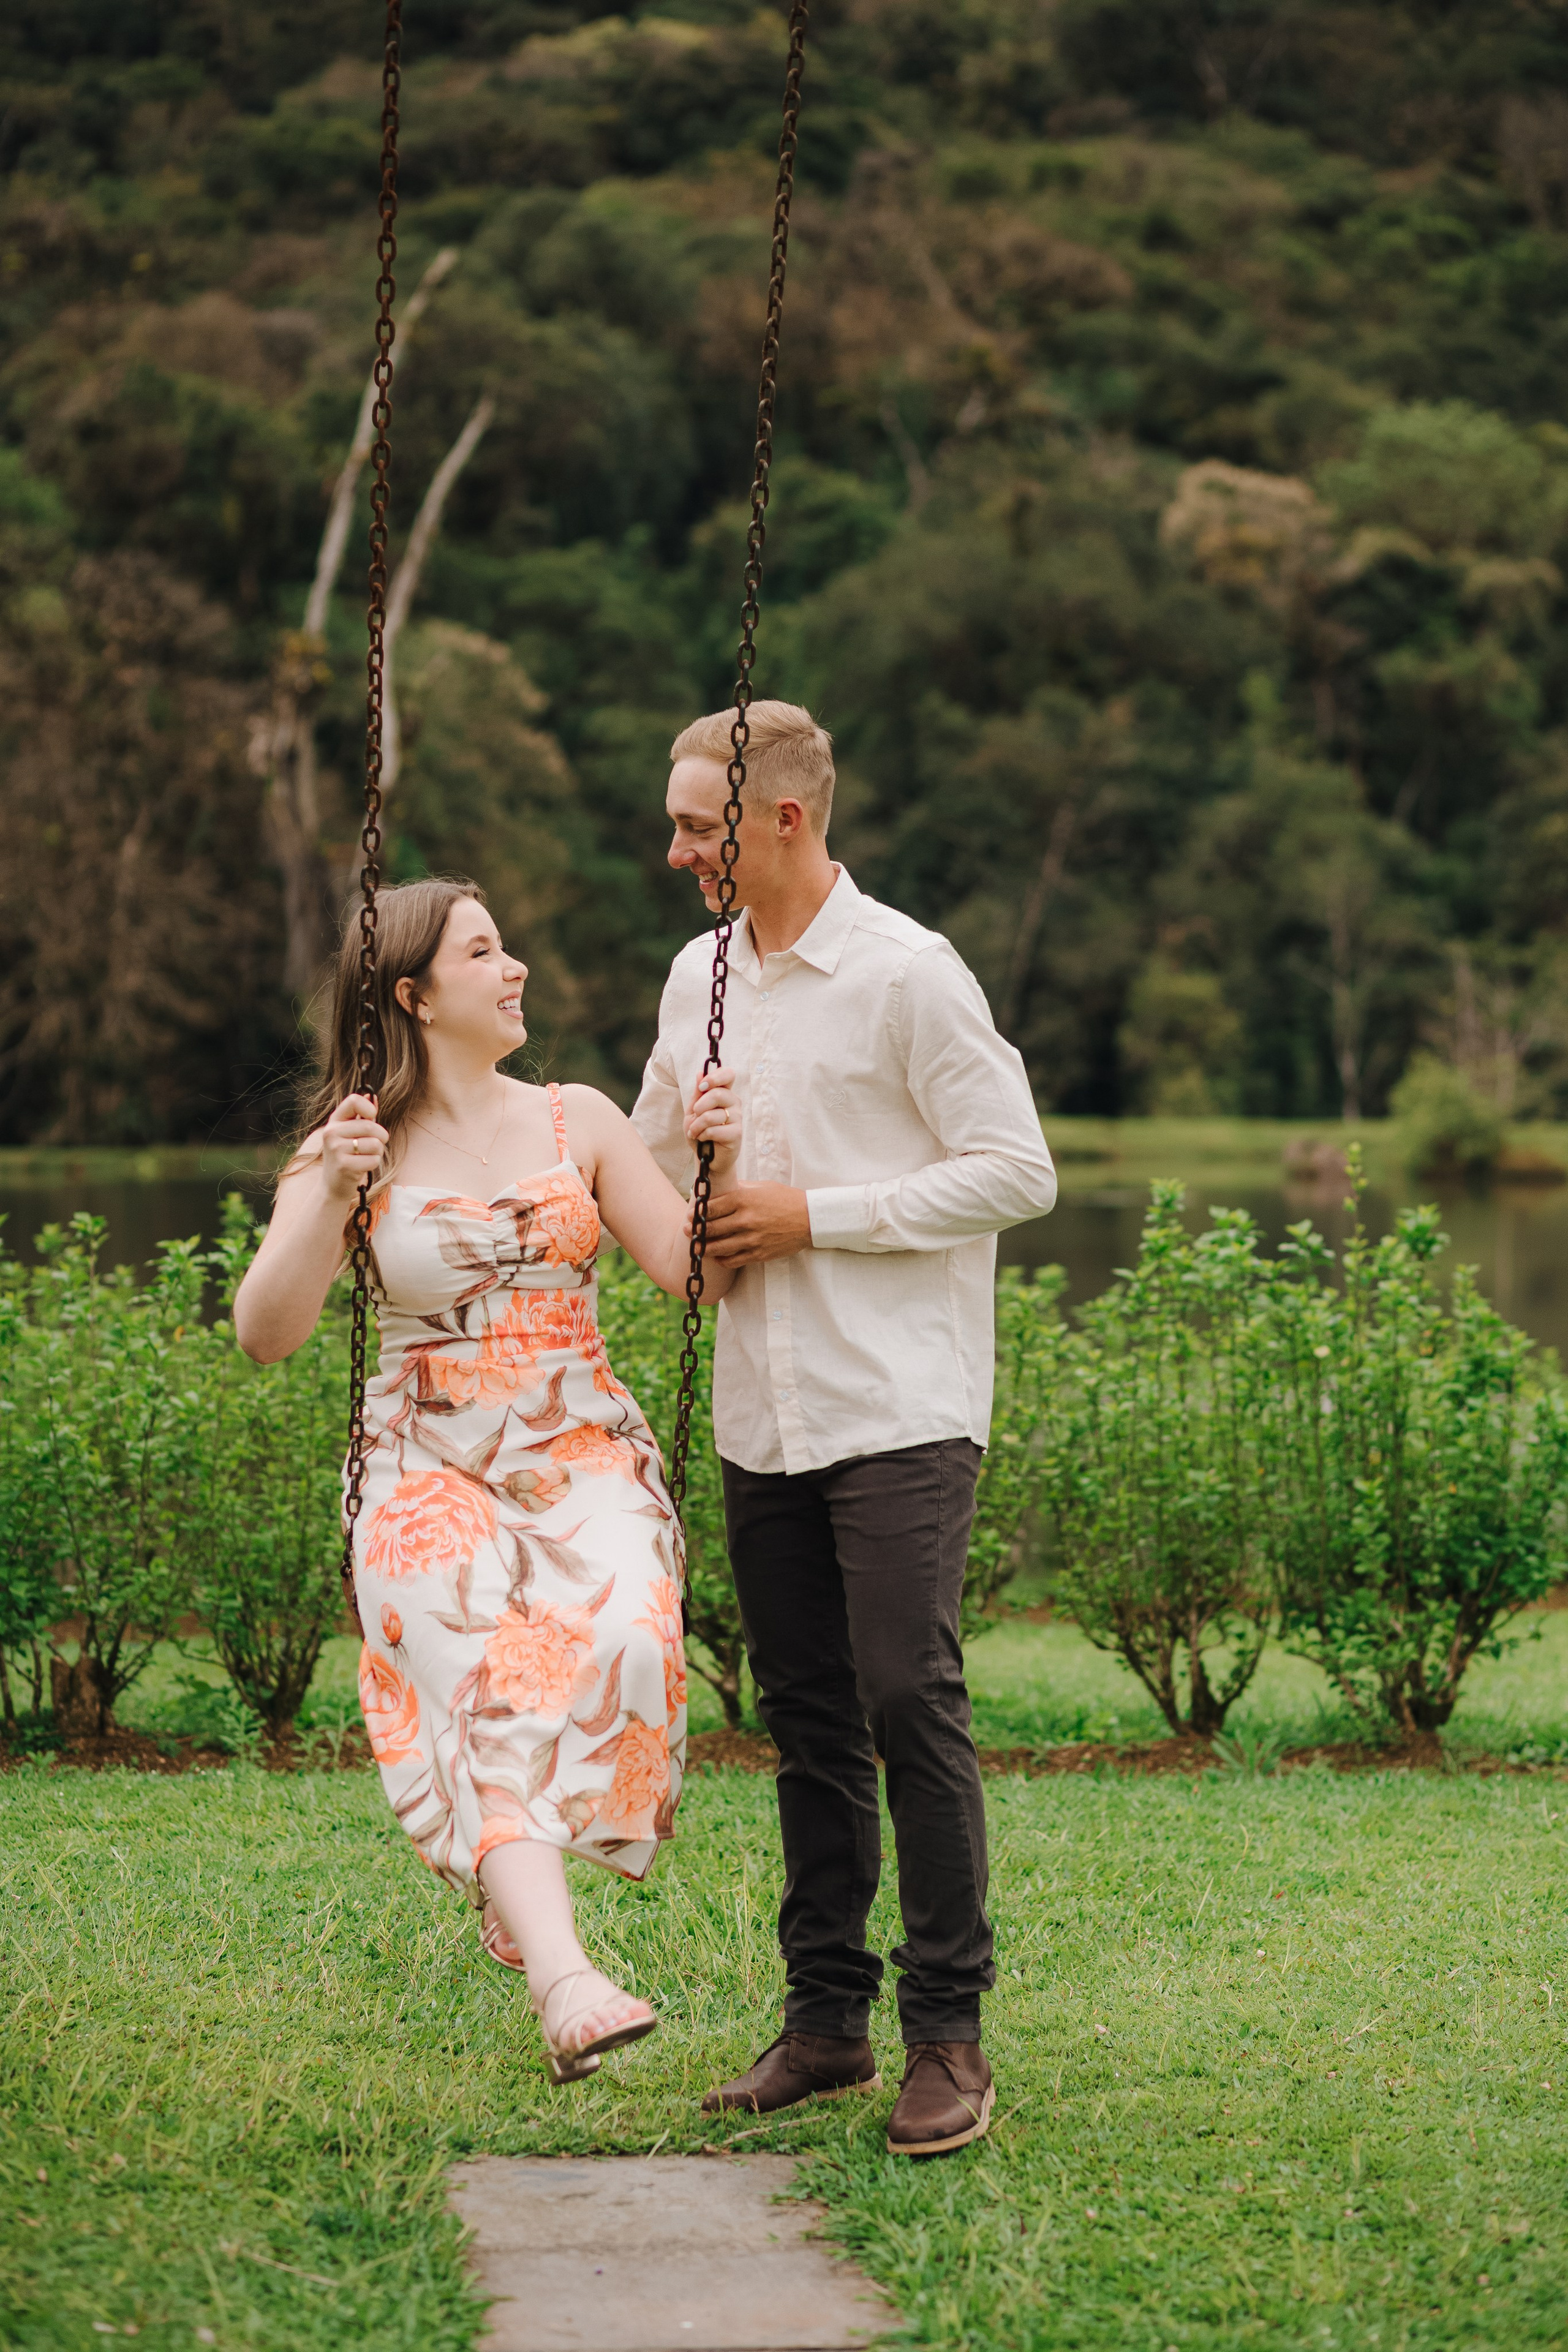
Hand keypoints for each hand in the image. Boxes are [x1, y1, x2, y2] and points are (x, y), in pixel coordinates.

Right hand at [320, 1093, 388, 1200]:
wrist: (333, 1184)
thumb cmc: (347, 1155)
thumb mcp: (351, 1132)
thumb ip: (363, 1115)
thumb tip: (372, 1095)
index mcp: (335, 1120)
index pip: (354, 1101)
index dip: (369, 1109)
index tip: (371, 1118)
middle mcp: (332, 1132)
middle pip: (371, 1126)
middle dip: (381, 1137)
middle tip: (374, 1145)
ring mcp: (336, 1149)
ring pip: (376, 1144)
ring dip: (378, 1152)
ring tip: (365, 1156)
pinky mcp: (344, 1165)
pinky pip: (374, 1160)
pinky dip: (374, 1164)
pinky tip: (362, 1166)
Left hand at [684, 1065, 741, 1180]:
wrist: (706, 1157)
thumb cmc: (701, 1131)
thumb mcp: (694, 1111)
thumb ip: (698, 1093)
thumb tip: (700, 1073)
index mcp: (724, 1093)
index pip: (728, 1075)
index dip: (715, 1077)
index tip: (702, 1087)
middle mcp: (734, 1103)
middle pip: (717, 1094)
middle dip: (699, 1107)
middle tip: (695, 1116)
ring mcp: (738, 1117)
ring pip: (712, 1115)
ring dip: (697, 1125)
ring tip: (694, 1132)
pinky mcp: (737, 1133)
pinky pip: (714, 1130)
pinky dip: (703, 1135)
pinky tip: (704, 1139)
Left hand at [693, 1183, 810, 1266]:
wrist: (810, 1218)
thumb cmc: (785, 1199)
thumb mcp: (762, 1186)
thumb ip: (739, 1188)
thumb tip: (719, 1191)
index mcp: (744, 1198)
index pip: (710, 1208)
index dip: (696, 1212)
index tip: (690, 1214)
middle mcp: (745, 1219)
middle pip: (710, 1228)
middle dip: (694, 1230)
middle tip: (686, 1230)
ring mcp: (752, 1238)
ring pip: (717, 1247)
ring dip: (704, 1247)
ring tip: (697, 1246)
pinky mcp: (758, 1253)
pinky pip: (732, 1260)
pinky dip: (721, 1259)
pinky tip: (717, 1256)